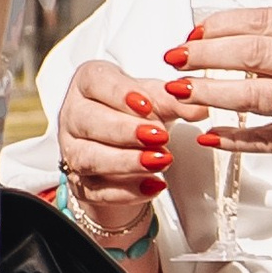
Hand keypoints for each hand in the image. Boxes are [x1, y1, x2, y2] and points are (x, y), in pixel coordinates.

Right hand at [55, 58, 167, 252]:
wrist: (124, 148)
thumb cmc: (134, 114)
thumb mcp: (157, 102)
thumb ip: (176, 103)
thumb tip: (200, 107)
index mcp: (89, 84)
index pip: (94, 81)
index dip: (119, 93)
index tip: (146, 104)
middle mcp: (74, 115)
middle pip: (88, 121)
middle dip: (125, 130)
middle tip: (160, 136)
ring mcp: (72, 150)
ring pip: (89, 158)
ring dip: (126, 162)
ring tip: (160, 162)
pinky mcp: (80, 182)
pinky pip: (97, 190)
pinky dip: (127, 191)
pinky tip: (154, 186)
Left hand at [168, 6, 271, 204]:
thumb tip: (244, 37)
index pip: (263, 21)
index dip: (221, 26)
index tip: (193, 31)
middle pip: (251, 54)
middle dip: (205, 55)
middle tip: (173, 59)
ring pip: (254, 96)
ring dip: (211, 93)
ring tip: (180, 92)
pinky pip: (268, 139)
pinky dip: (235, 138)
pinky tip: (209, 135)